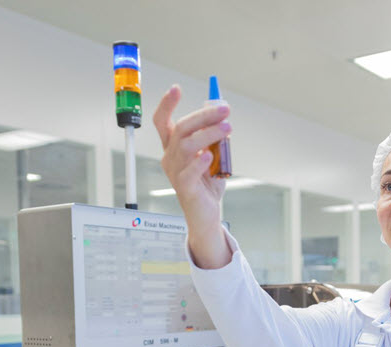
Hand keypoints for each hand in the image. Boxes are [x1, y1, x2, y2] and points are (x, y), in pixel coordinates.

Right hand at [153, 85, 232, 267]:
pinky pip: (189, 173)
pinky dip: (199, 163)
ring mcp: (176, 173)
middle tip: (224, 109)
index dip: (166, 105)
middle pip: (180, 129)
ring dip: (208, 134)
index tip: (176, 88)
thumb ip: (214, 137)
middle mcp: (171, 158)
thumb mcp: (212, 155)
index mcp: (173, 148)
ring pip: (186, 146)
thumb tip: (221, 114)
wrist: (207, 214)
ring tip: (227, 128)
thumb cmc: (207, 184)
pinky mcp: (185, 189)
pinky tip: (210, 155)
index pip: (163, 122)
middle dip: (203, 115)